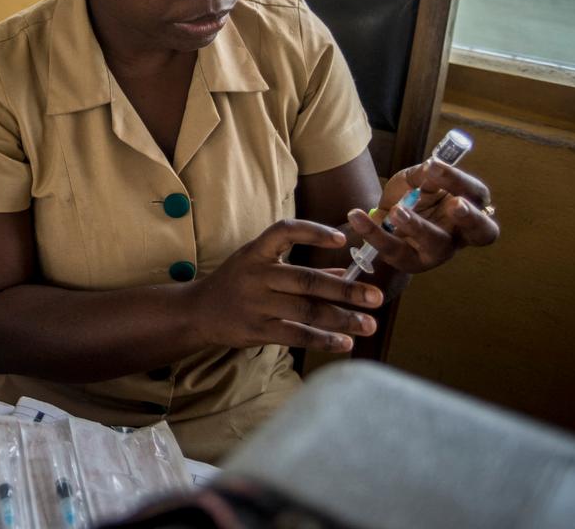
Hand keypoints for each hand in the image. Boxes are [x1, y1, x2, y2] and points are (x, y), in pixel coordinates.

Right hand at [190, 219, 383, 352]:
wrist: (198, 312)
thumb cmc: (237, 283)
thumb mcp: (260, 266)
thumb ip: (300, 268)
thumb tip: (343, 270)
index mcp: (256, 252)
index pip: (284, 232)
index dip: (313, 233)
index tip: (342, 240)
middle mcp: (256, 275)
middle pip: (307, 280)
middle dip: (345, 290)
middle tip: (376, 297)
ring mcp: (255, 303)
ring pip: (306, 311)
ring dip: (341, 319)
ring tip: (369, 324)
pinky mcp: (256, 330)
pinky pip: (295, 335)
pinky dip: (322, 340)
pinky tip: (344, 343)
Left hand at [346, 161, 498, 274]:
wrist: (385, 215)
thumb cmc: (412, 194)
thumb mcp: (416, 178)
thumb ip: (424, 175)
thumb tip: (432, 168)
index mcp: (469, 206)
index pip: (477, 195)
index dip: (462, 183)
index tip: (437, 166)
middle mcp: (461, 232)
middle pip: (482, 232)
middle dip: (470, 218)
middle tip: (456, 204)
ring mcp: (438, 251)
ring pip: (437, 245)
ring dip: (419, 227)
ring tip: (398, 211)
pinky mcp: (411, 262)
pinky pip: (394, 250)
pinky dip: (374, 233)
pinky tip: (356, 216)